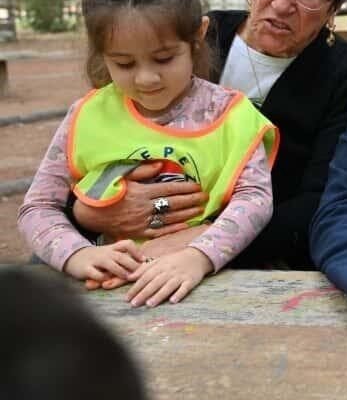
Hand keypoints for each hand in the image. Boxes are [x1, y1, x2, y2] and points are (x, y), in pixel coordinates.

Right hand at [64, 240, 144, 281]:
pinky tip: (107, 282)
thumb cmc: (98, 258)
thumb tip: (144, 263)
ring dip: (120, 271)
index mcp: (113, 248)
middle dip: (132, 264)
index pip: (127, 244)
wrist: (74, 257)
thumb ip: (123, 257)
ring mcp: (96, 260)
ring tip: (128, 277)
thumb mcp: (110, 254)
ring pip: (110, 264)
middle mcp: (105, 253)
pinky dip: (102, 278)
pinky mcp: (86, 269)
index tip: (144, 260)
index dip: (136, 251)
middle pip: (121, 256)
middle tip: (140, 272)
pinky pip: (96, 274)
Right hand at [73, 161, 206, 238]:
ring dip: (187, 214)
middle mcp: (143, 208)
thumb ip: (140, 171)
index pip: (169, 189)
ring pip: (169, 218)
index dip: (185, 188)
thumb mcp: (119, 175)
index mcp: (141, 192)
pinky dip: (173, 229)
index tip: (198, 186)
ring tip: (200, 209)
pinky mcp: (137, 233)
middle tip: (205, 197)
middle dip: (191, 200)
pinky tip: (186, 225)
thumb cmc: (104, 191)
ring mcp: (140, 222)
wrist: (87, 214)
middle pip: (173, 204)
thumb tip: (159, 166)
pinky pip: (159, 232)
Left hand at [125, 247, 213, 306]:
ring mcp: (180, 276)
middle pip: (155, 283)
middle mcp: (169, 271)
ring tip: (150, 304)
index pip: (146, 277)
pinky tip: (173, 301)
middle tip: (134, 304)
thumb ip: (144, 269)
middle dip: (144, 293)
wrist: (197, 256)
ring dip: (159, 295)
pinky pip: (185, 288)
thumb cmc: (175, 260)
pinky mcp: (191, 281)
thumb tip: (129, 277)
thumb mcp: (159, 261)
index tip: (127, 298)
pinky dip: (179, 294)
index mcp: (160, 266)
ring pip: (168, 286)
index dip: (136, 287)